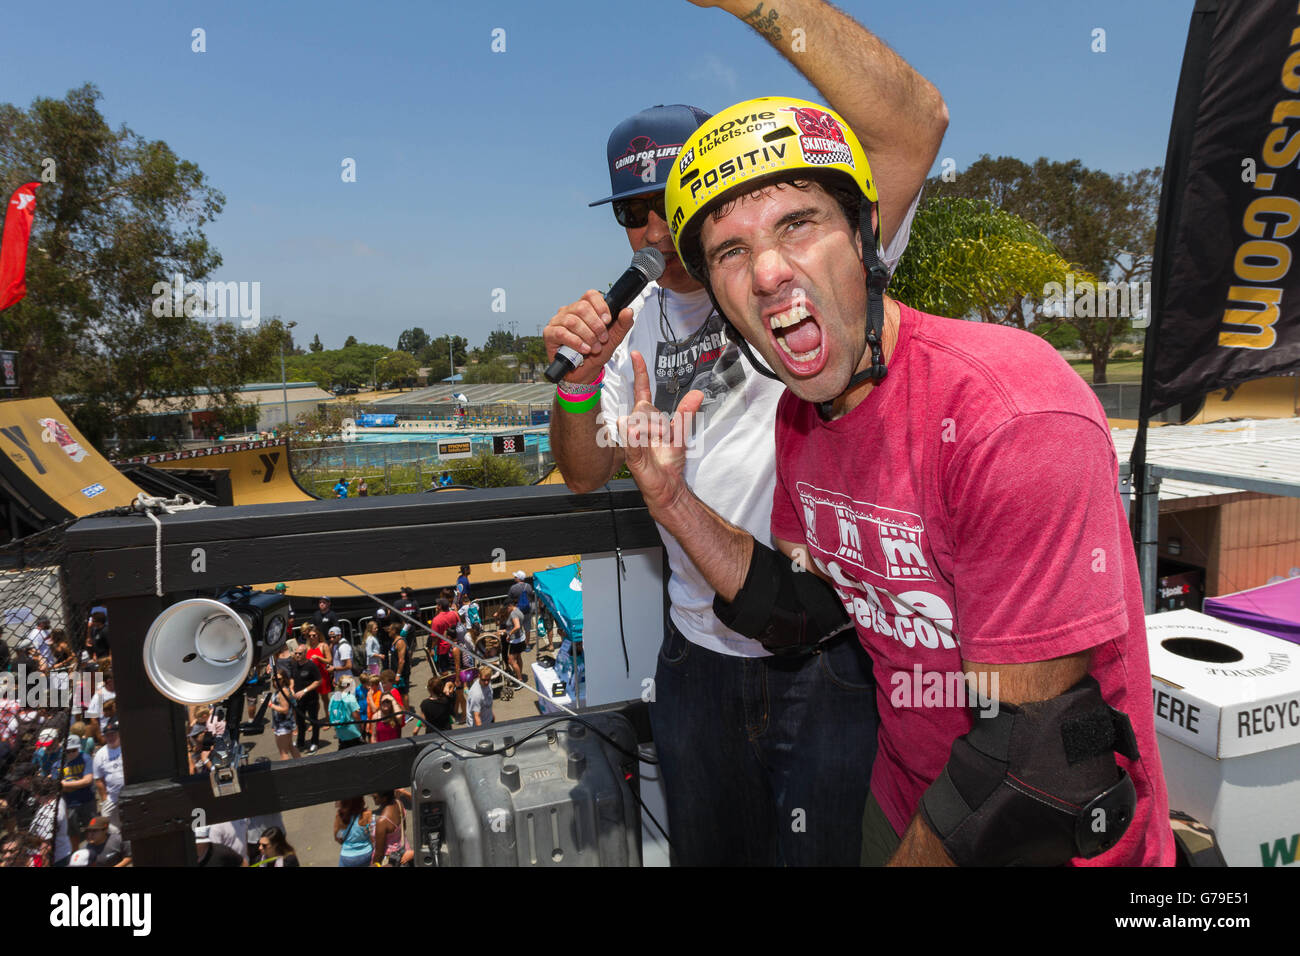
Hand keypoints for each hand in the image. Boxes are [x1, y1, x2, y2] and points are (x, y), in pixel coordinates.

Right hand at [543, 290, 634, 384]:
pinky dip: (576, 342)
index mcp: (584, 308)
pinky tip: (583, 350)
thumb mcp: (613, 339)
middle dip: (596, 325)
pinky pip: (561, 333)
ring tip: (594, 347)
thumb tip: (628, 311)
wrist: (585, 373)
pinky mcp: (549, 333)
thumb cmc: (596, 353)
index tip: (608, 321)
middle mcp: (569, 311)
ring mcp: (557, 321)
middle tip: (602, 339)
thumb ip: (622, 325)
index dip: (600, 306)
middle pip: (582, 307)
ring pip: (572, 321)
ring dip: (587, 336)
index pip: (590, 295)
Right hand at [619, 351, 702, 515]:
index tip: (636, 354)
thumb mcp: (680, 434)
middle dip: (657, 418)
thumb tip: (698, 393)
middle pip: (644, 407)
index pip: (641, 392)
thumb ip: (686, 413)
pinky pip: (632, 442)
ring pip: (640, 421)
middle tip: (664, 436)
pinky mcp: (632, 457)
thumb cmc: (669, 463)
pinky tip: (633, 431)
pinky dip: (634, 437)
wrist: (667, 489)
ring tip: (659, 445)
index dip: (639, 373)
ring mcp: (632, 441)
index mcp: (646, 420)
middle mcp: (636, 428)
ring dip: (654, 430)